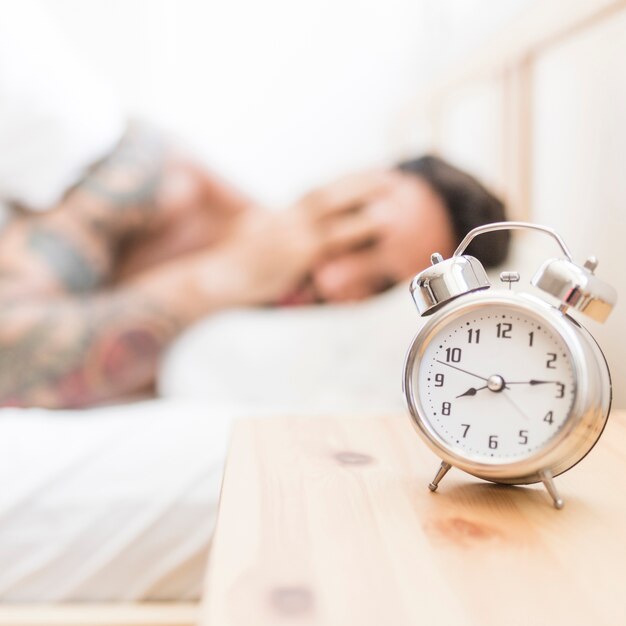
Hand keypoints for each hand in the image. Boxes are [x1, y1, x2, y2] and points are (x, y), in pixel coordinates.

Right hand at [186, 198, 386, 308]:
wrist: (214, 280)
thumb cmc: (228, 271)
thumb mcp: (248, 246)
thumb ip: (269, 237)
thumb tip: (275, 233)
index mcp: (275, 216)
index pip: (313, 194)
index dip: (341, 185)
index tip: (363, 178)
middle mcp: (284, 217)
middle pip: (325, 191)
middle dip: (357, 181)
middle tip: (387, 175)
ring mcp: (290, 232)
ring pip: (333, 205)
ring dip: (363, 194)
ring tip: (393, 190)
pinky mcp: (296, 251)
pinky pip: (334, 236)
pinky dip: (358, 226)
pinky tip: (380, 222)